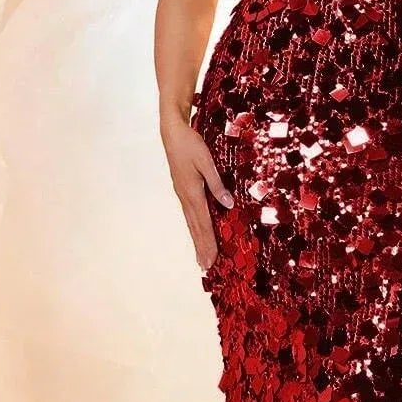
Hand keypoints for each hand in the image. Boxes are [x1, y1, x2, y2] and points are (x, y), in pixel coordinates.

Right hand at [161, 114, 233, 272]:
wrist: (172, 133)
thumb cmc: (190, 144)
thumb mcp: (207, 162)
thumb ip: (217, 184)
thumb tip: (228, 204)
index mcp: (193, 193)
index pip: (203, 224)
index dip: (208, 243)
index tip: (211, 260)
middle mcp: (186, 198)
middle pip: (196, 228)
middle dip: (202, 248)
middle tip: (206, 267)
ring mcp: (182, 195)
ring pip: (191, 223)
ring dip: (197, 241)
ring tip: (200, 258)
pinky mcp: (182, 191)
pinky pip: (190, 215)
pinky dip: (194, 228)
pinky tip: (196, 233)